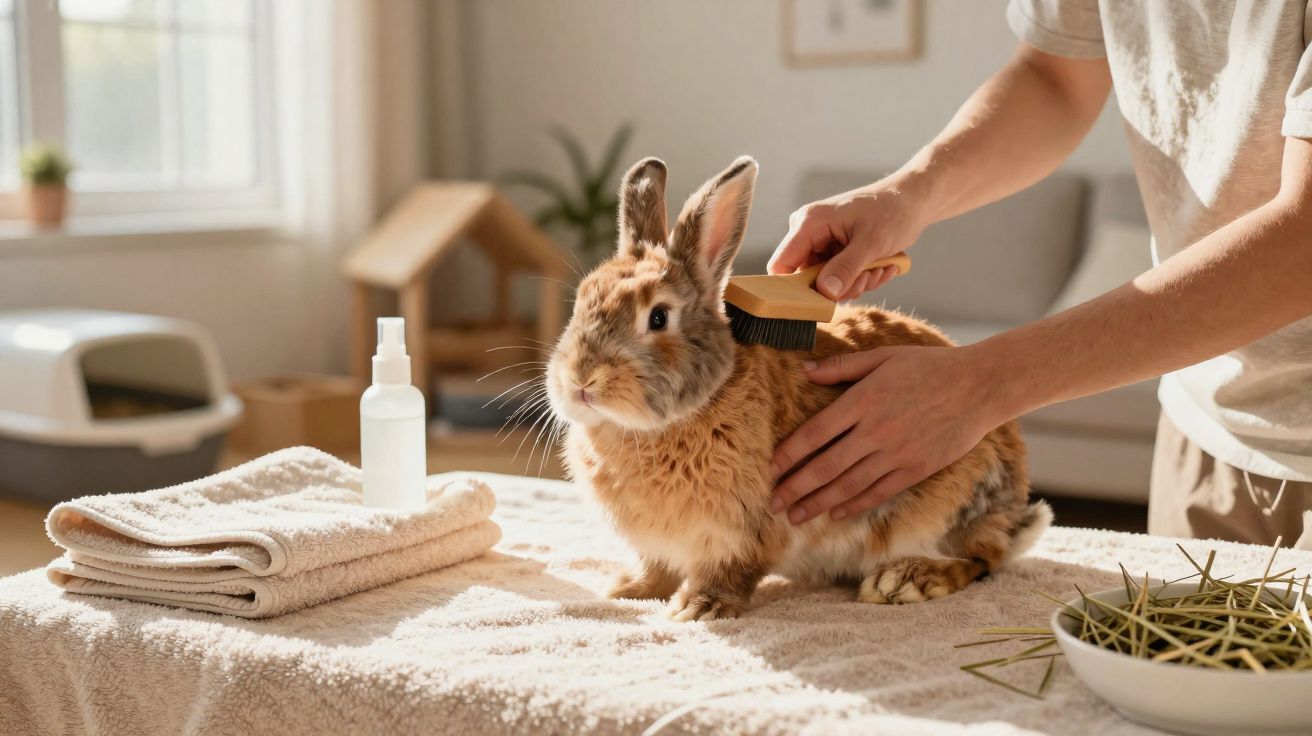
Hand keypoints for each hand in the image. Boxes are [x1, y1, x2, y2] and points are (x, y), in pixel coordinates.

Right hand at [767, 179, 930, 300]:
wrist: (912, 200)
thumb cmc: (893, 211)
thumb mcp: (872, 243)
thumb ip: (846, 268)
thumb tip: (825, 293)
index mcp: (808, 223)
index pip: (781, 265)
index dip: (794, 290)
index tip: (822, 303)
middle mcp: (808, 233)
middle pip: (806, 280)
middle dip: (839, 286)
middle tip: (867, 277)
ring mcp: (820, 243)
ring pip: (825, 283)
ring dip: (855, 283)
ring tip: (879, 268)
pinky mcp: (833, 251)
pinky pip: (838, 278)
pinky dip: (860, 278)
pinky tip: (880, 266)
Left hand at [769, 345, 1004, 523]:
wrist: (979, 386)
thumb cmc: (928, 366)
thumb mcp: (883, 357)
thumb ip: (841, 366)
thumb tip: (803, 370)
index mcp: (862, 401)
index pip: (814, 433)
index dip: (789, 454)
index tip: (768, 469)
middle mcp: (875, 431)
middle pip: (825, 466)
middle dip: (794, 487)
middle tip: (771, 503)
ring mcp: (896, 453)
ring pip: (848, 485)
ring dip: (817, 503)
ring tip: (794, 516)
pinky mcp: (915, 469)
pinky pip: (877, 492)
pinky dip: (853, 505)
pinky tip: (834, 514)